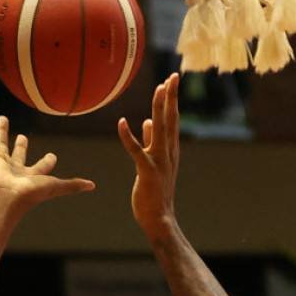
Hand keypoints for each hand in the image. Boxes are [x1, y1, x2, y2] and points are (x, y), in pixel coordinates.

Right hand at [0, 106, 93, 223]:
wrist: (7, 199)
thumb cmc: (31, 194)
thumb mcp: (56, 186)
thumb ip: (72, 185)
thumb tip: (93, 185)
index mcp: (32, 176)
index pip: (42, 166)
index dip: (48, 161)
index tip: (52, 156)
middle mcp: (16, 169)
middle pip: (19, 154)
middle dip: (20, 146)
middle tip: (23, 137)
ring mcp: (2, 161)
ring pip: (1, 142)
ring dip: (2, 131)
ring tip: (4, 118)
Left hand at [116, 74, 183, 235]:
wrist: (159, 219)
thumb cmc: (156, 192)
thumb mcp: (155, 162)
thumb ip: (151, 141)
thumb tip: (146, 122)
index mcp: (170, 150)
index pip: (172, 120)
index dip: (172, 100)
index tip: (171, 80)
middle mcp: (168, 153)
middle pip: (171, 120)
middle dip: (171, 97)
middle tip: (173, 77)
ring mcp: (160, 162)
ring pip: (161, 129)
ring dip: (159, 108)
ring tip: (159, 88)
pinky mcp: (147, 172)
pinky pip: (137, 151)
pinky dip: (129, 137)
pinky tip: (122, 122)